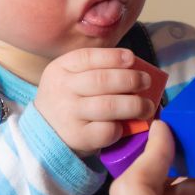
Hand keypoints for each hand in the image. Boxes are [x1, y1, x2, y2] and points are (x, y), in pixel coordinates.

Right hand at [34, 48, 156, 154]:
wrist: (46, 131)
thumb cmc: (70, 99)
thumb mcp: (71, 78)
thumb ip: (97, 69)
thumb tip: (136, 68)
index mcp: (61, 69)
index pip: (88, 57)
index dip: (113, 57)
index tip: (131, 59)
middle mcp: (62, 90)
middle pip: (102, 80)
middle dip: (130, 79)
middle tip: (146, 82)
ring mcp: (69, 114)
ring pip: (108, 106)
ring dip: (134, 105)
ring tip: (147, 106)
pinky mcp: (78, 136)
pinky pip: (106, 130)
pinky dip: (120, 127)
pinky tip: (125, 125)